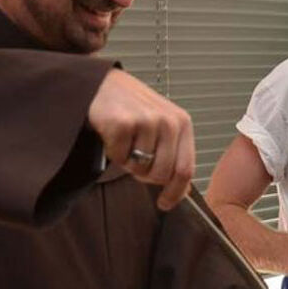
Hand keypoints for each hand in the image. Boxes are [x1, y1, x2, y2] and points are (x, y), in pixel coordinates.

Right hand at [87, 69, 194, 209]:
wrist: (101, 84)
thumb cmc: (131, 107)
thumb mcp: (161, 125)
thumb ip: (173, 153)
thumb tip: (182, 190)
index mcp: (182, 123)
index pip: (186, 169)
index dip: (176, 192)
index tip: (166, 203)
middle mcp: (168, 121)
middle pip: (161, 174)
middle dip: (145, 176)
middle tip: (134, 158)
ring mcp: (146, 121)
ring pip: (139, 168)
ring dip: (127, 161)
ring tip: (124, 139)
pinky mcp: (123, 123)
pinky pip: (118, 158)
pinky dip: (112, 152)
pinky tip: (112, 133)